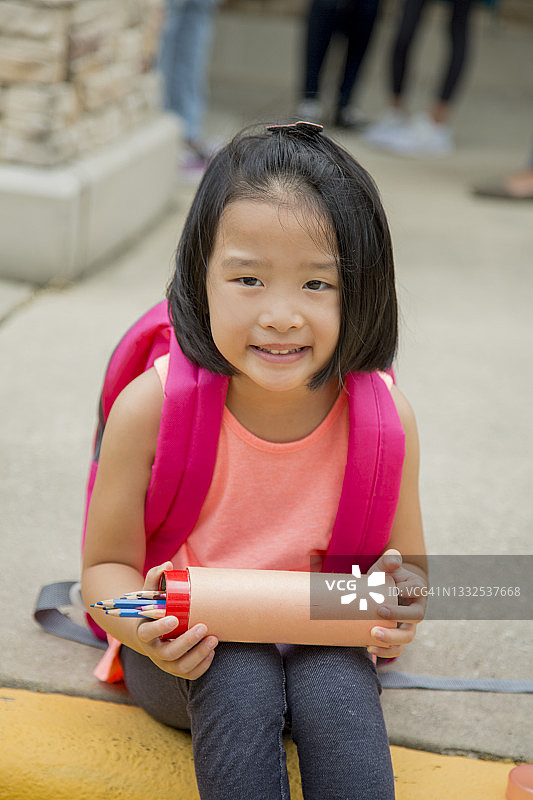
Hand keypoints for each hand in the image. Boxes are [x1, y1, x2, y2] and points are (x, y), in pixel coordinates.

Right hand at [136, 562, 217, 678]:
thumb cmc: (157, 608)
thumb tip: (168, 564)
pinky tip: (212, 651)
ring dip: (199, 654)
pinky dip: (203, 665)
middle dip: (187, 642)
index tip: (174, 618)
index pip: (147, 634)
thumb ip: (156, 578)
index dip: (159, 628)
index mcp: (145, 632)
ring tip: (214, 639)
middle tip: (203, 627)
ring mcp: (166, 663)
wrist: (156, 631)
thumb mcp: (151, 593)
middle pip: (168, 653)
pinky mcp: (178, 670)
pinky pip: (191, 674)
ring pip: (181, 667)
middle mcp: (153, 651)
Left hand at [367, 549, 425, 658]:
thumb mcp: (386, 567)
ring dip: (392, 639)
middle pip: (416, 617)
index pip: (417, 590)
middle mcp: (417, 609)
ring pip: (408, 637)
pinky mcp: (398, 637)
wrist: (382, 592)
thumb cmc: (385, 577)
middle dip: (398, 616)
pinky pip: (397, 649)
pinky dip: (385, 651)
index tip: (392, 589)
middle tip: (379, 611)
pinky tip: (369, 647)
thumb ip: (389, 559)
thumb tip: (393, 557)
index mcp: (417, 589)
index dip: (406, 590)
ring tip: (372, 636)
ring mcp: (409, 625)